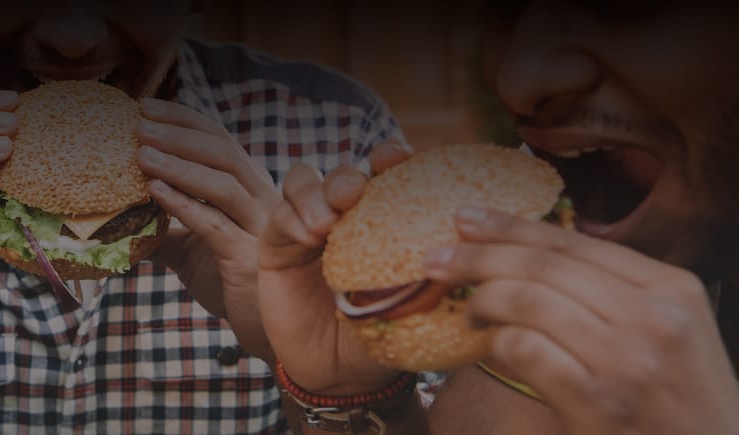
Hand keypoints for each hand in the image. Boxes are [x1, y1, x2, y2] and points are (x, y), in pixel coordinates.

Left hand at [135, 98, 279, 357]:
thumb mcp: (191, 250)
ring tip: (140, 153)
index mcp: (250, 189)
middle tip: (137, 123)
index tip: (145, 105)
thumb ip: (163, 229)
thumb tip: (118, 215)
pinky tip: (154, 191)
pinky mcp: (249, 260)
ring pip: (224, 184)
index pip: (220, 139)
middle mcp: (262, 201)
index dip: (184, 118)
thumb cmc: (229, 282)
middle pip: (224, 152)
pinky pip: (217, 225)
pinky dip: (185, 205)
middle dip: (179, 134)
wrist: (263, 331)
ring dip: (179, 164)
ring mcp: (260, 230)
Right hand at [256, 147, 412, 394]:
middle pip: (342, 173)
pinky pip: (279, 217)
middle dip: (347, 175)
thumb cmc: (383, 336)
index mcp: (381, 219)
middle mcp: (343, 216)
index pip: (384, 174)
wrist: (342, 375)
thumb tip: (462, 240)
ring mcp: (306, 228)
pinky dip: (292, 218)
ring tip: (326, 220)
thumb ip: (427, 269)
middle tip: (354, 194)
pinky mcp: (276, 247)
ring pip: (304, 183)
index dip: (389, 157)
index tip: (398, 159)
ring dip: (315, 193)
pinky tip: (308, 237)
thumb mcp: (412, 301)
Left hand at [427, 207, 738, 434]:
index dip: (512, 226)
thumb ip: (621, 295)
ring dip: (483, 301)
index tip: (466, 217)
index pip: (576, 243)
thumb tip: (536, 258)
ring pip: (528, 302)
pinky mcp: (597, 404)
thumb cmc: (685, 406)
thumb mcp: (677, 335)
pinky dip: (499, 344)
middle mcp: (654, 317)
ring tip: (469, 312)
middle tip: (436, 258)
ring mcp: (627, 361)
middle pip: (545, 267)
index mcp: (674, 288)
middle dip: (479, 256)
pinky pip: (526, 351)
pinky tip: (492, 348)